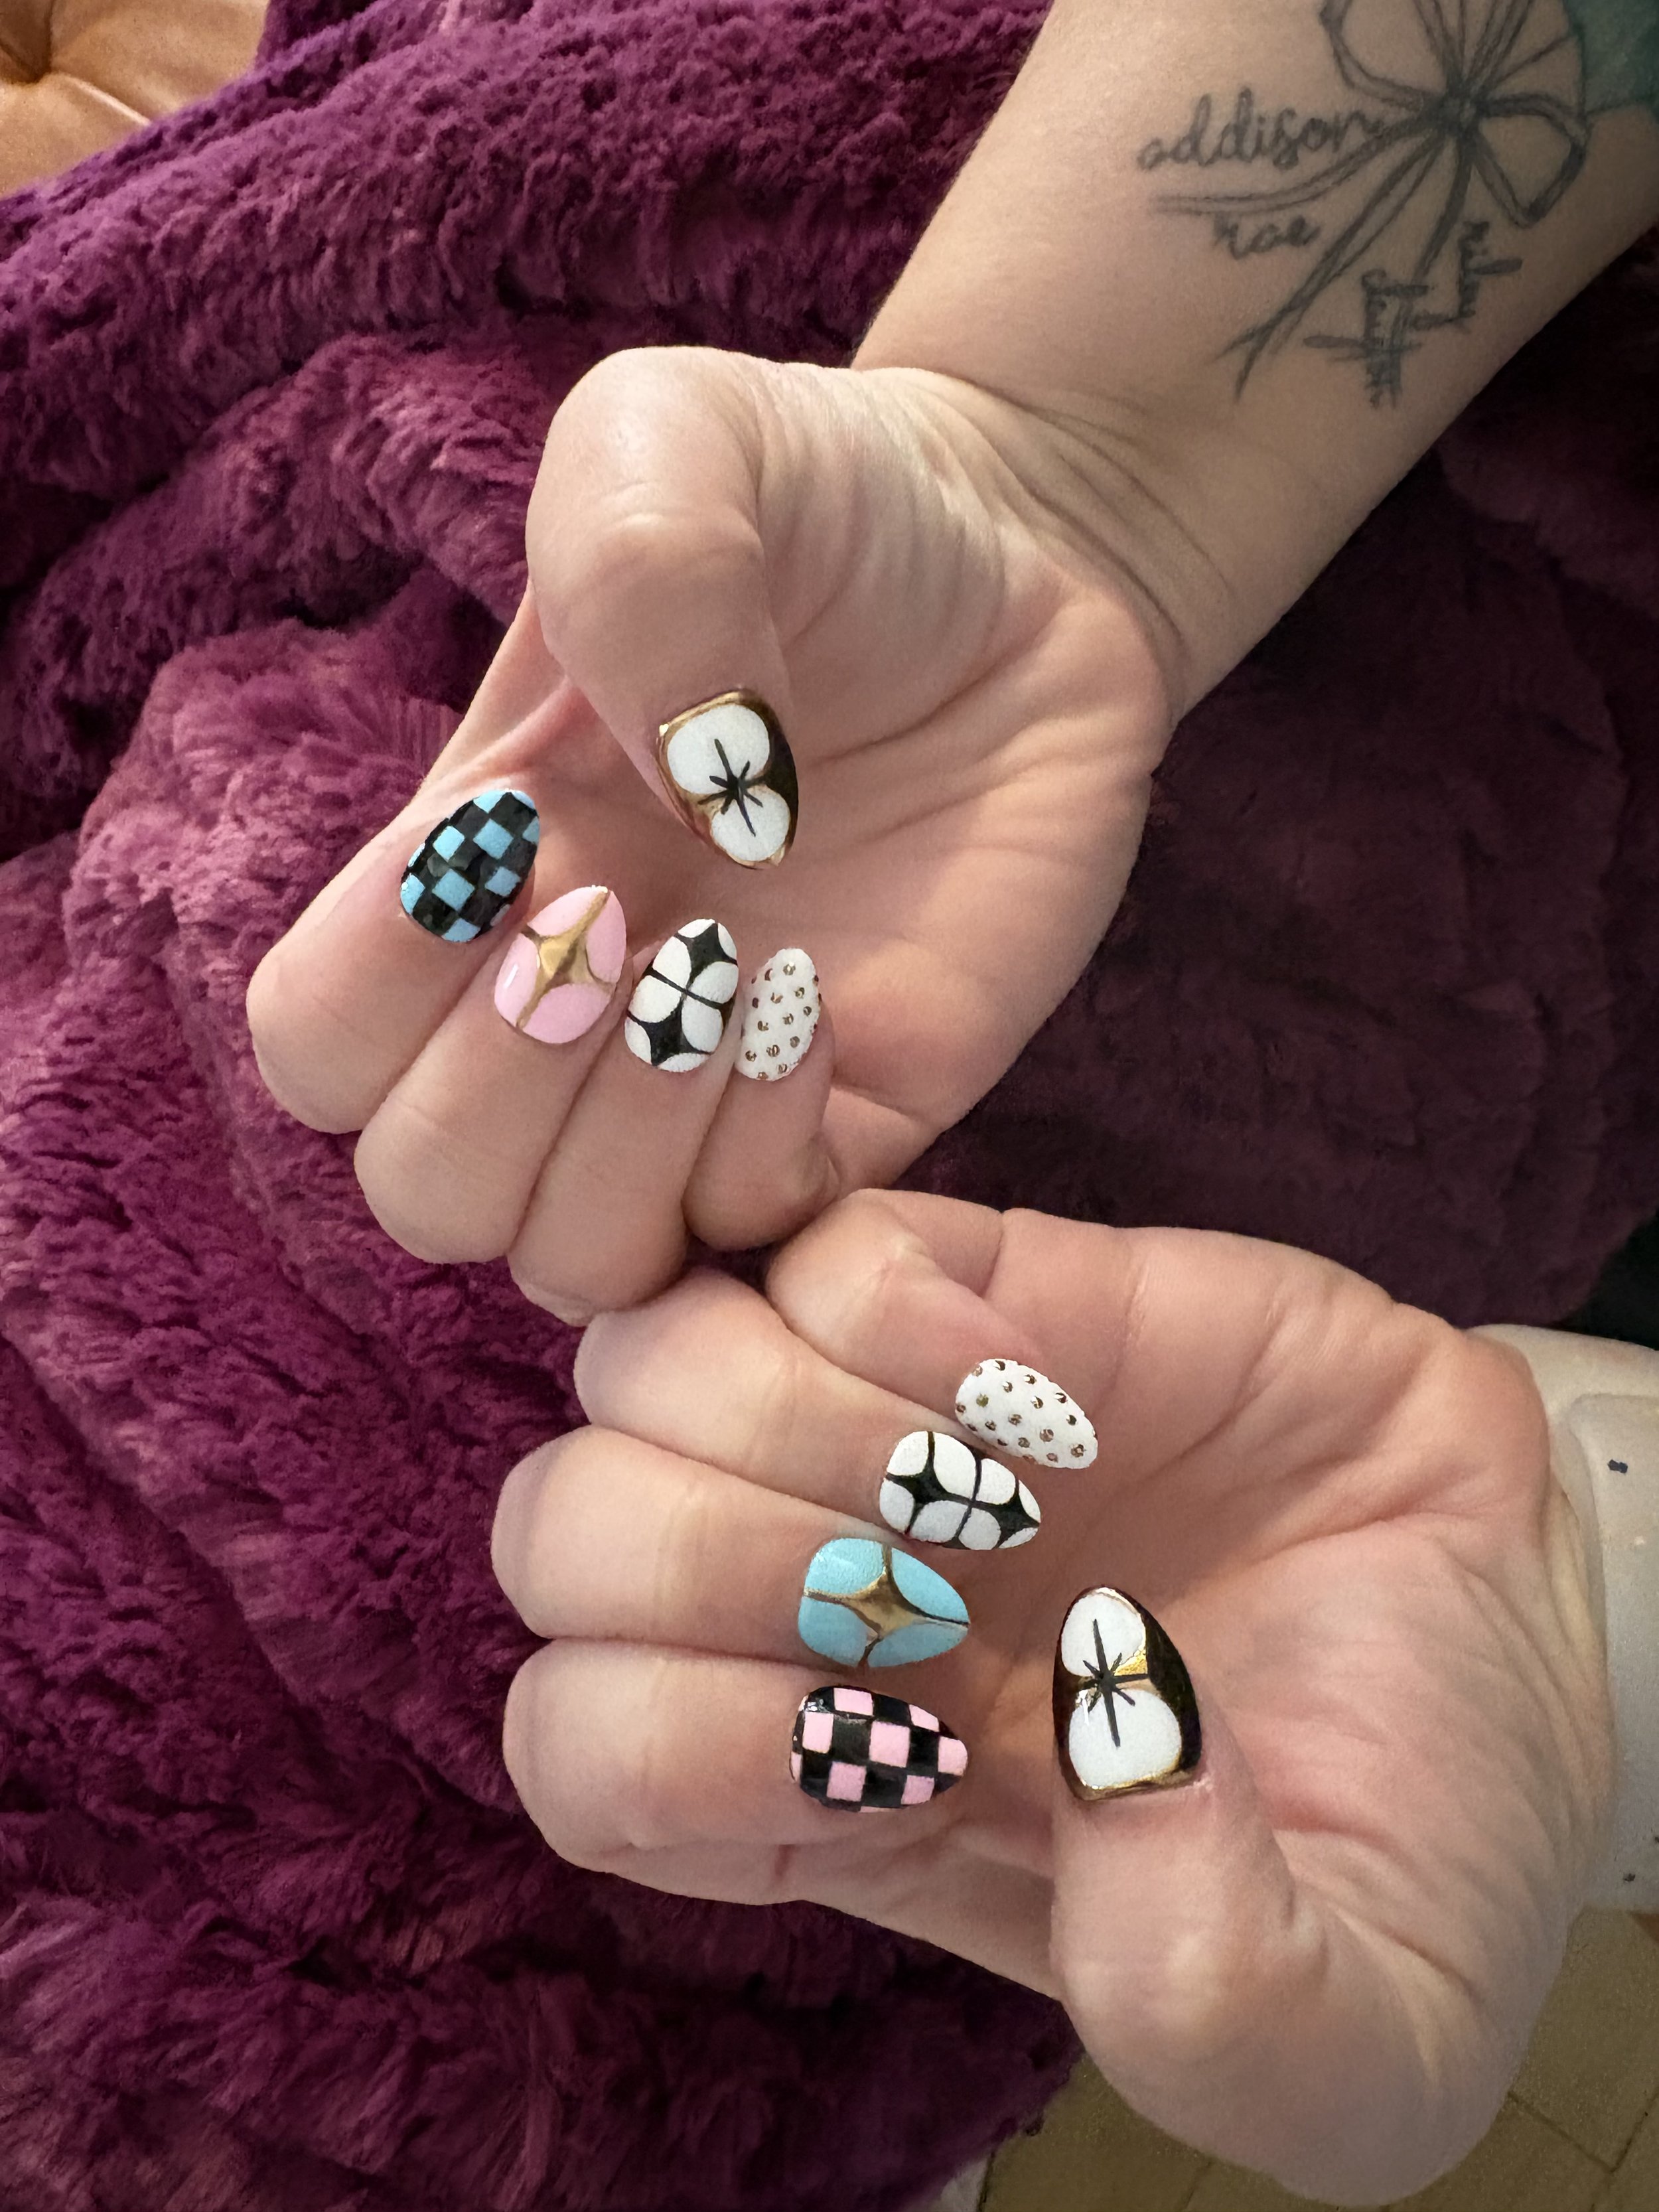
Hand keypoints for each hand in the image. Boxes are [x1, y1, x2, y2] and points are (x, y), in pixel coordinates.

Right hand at [245, 349, 1168, 1316]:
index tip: (526, 832)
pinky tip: (817, 1004)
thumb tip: (684, 799)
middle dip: (508, 1079)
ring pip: (569, 1259)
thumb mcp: (675, 445)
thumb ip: (629, 571)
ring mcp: (697, 1090)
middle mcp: (561, 1011)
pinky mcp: (846, 1125)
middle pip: (424, 1190)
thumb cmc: (821, 504)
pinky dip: (760, 1157)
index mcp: (466, 876)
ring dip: (629, 1137)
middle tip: (633, 914)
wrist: (1028, 568)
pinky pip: (749, 1244)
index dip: (381, 983)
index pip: (316, 1047)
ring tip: (731, 966)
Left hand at [490, 1190, 1609, 2201]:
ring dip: (799, 1430)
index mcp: (831, 1792)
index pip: (583, 1744)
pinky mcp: (981, 1284)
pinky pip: (815, 1244)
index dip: (686, 1749)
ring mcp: (876, 1419)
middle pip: (561, 1532)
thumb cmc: (1410, 1821)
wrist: (1527, 1609)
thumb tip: (1099, 1756)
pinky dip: (904, 1315)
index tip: (912, 1764)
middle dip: (714, 1567)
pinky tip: (1046, 1395)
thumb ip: (1223, 2006)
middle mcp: (809, 1595)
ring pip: (645, 1360)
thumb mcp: (1354, 2030)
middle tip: (932, 1610)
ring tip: (998, 1498)